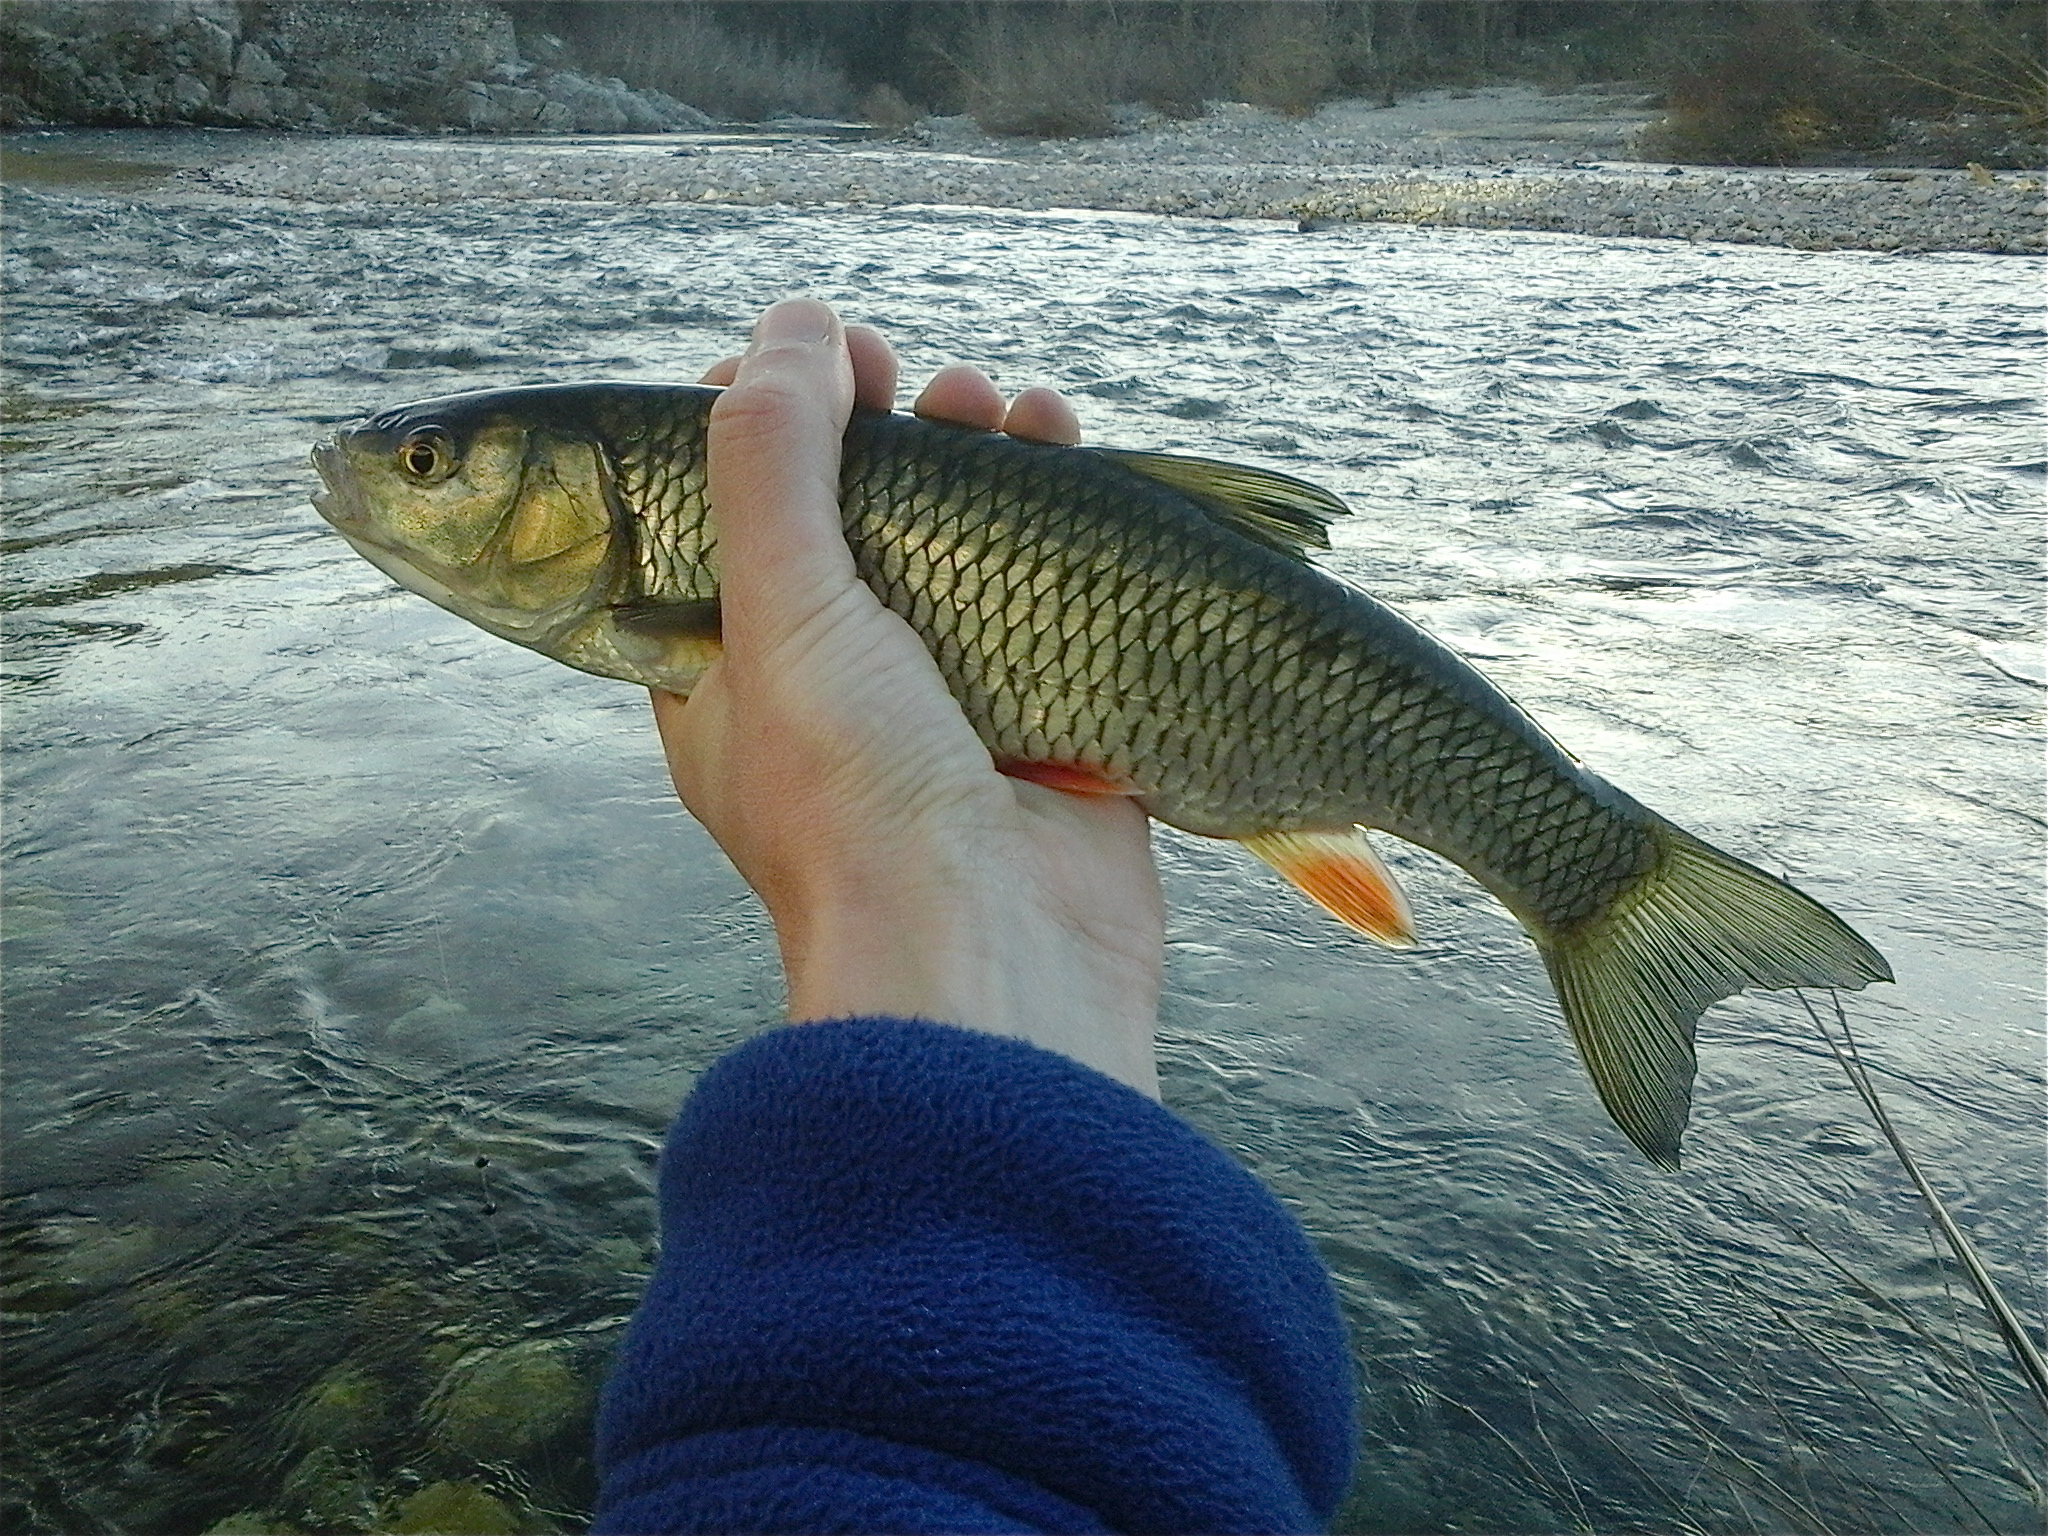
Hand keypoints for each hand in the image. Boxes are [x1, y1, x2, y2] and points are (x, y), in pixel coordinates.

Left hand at [651, 299, 1164, 1096]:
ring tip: (1018, 409)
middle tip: (926, 381)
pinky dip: (1063, 522)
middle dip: (896, 434)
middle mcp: (830, 689)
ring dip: (988, 464)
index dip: (771, 427)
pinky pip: (1050, 600)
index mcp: (728, 672)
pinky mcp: (1042, 726)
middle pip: (858, 523)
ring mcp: (942, 709)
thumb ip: (771, 460)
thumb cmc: (852, 803)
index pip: (729, 516)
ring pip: (962, 553)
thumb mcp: (777, 612)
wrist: (992, 962)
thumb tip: (790, 323)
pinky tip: (1071, 455)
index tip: (823, 363)